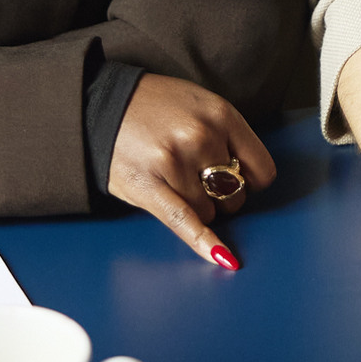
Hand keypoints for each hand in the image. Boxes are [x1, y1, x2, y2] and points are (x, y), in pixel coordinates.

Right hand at [107, 74, 276, 269]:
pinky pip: (184, 221)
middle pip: (234, 194)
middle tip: (196, 179)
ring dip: (196, 207)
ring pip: (209, 212)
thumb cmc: (154, 107)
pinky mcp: (149, 186)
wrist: (99, 106)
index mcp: (221, 114)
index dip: (250, 180)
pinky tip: (222, 257)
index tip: (239, 181)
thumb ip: (227, 134)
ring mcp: (175, 162)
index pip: (261, 169)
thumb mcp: (200, 104)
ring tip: (173, 183)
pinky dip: (204, 242)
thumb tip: (247, 177)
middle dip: (220, 196)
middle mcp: (201, 137)